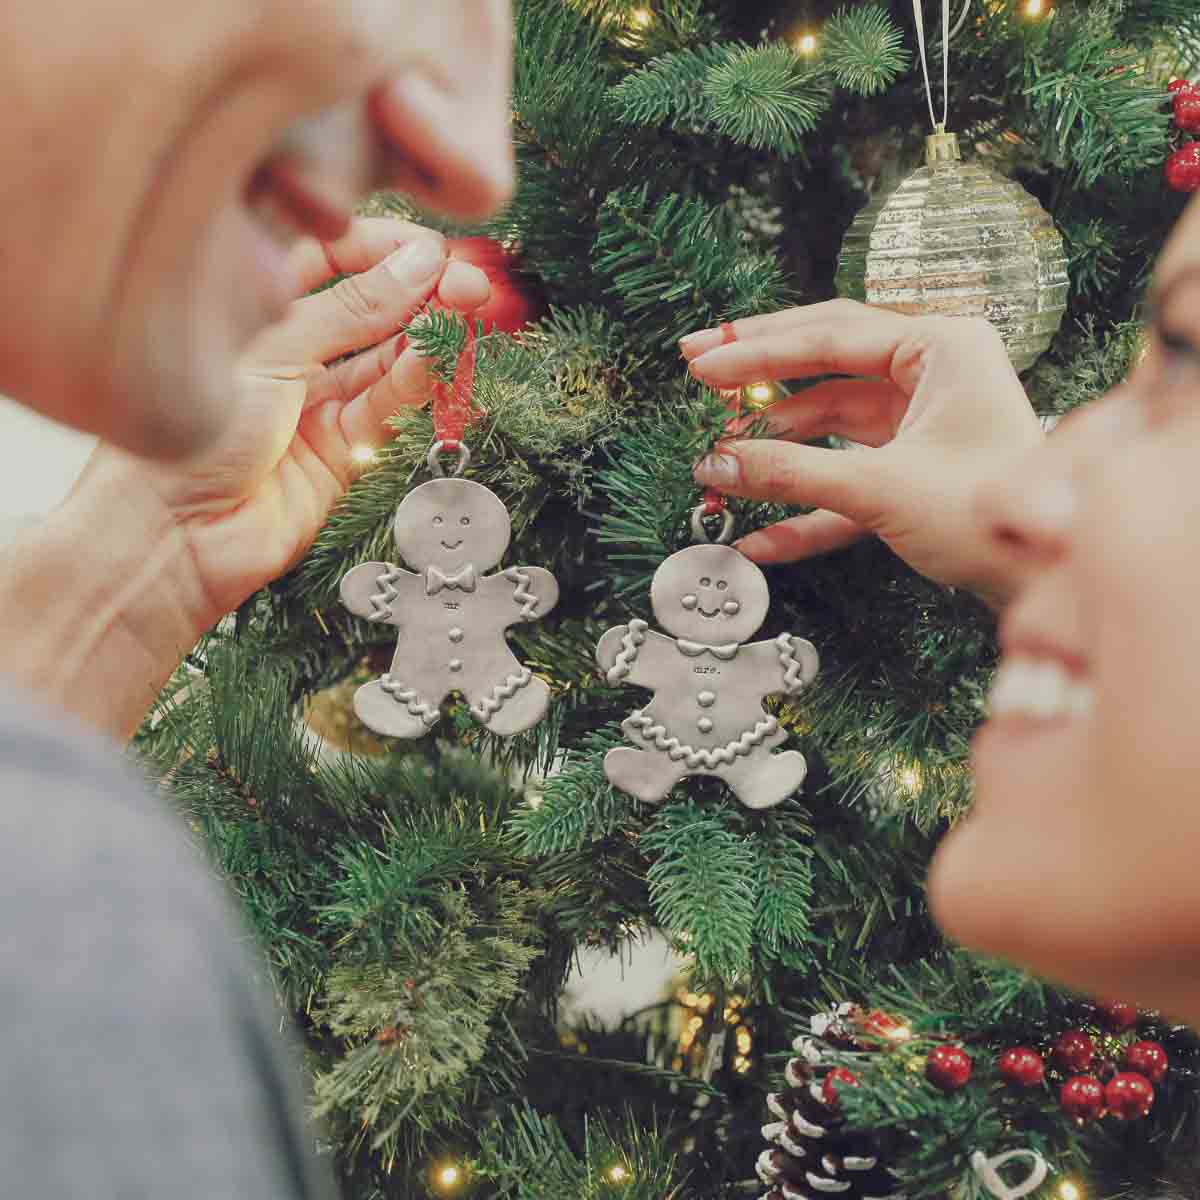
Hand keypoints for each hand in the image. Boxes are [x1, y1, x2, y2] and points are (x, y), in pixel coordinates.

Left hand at [97, 218, 489, 631]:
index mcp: (250, 311)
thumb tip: (419, 264)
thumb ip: (350, 310)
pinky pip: (388, 406)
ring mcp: (317, 402)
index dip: (380, 248)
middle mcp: (287, 352)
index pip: (327, 257)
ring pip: (386, 357)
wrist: (175, 539)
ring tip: (465, 312)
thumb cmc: (189, 437)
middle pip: (367, 307)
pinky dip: (417, 380)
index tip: (429, 248)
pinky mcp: (343, 452)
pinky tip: (440, 354)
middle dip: (420, 290)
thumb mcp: (270, 352)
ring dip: (427, 334)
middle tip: (471, 283)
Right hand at [682, 301, 1042, 608]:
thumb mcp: (880, 488)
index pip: (830, 336)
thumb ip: (792, 472)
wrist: (1047, 580)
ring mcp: (919, 424)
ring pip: (829, 421)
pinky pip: (844, 477)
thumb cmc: (990, 518)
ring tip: (717, 458)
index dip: (757, 353)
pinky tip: (759, 535)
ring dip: (775, 445)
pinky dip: (805, 506)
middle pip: (824, 364)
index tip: (702, 364)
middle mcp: (931, 374)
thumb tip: (715, 462)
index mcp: (941, 348)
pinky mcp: (909, 473)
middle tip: (697, 367)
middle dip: (759, 375)